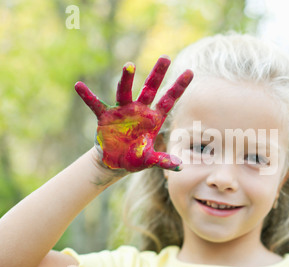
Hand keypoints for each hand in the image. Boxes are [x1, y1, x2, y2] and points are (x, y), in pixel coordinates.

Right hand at [74, 57, 192, 171]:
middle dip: (158, 74)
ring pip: (125, 91)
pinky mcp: (106, 117)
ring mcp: (123, 111)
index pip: (169, 100)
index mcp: (154, 119)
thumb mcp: (150, 160)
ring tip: (129, 65)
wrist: (115, 162)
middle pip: (150, 88)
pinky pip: (96, 105)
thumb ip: (163, 161)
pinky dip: (88, 97)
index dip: (179, 87)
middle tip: (166, 57)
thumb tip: (180, 166)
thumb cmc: (135, 159)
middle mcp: (140, 111)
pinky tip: (79, 86)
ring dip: (127, 79)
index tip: (190, 72)